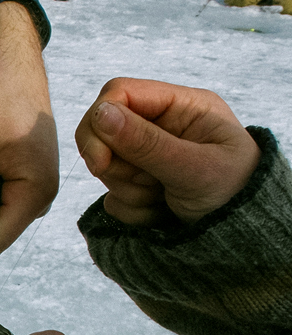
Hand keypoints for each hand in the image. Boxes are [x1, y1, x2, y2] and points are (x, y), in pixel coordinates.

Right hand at [75, 78, 261, 226]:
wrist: (241, 235)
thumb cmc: (234, 193)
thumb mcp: (195, 168)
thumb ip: (147, 143)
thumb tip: (101, 113)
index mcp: (181, 105)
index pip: (119, 93)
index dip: (100, 122)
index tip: (99, 162)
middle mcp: (160, 125)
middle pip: (102, 132)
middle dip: (117, 165)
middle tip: (147, 186)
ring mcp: (145, 156)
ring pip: (105, 168)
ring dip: (130, 191)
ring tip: (165, 198)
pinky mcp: (135, 185)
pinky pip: (111, 196)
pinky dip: (132, 210)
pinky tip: (160, 210)